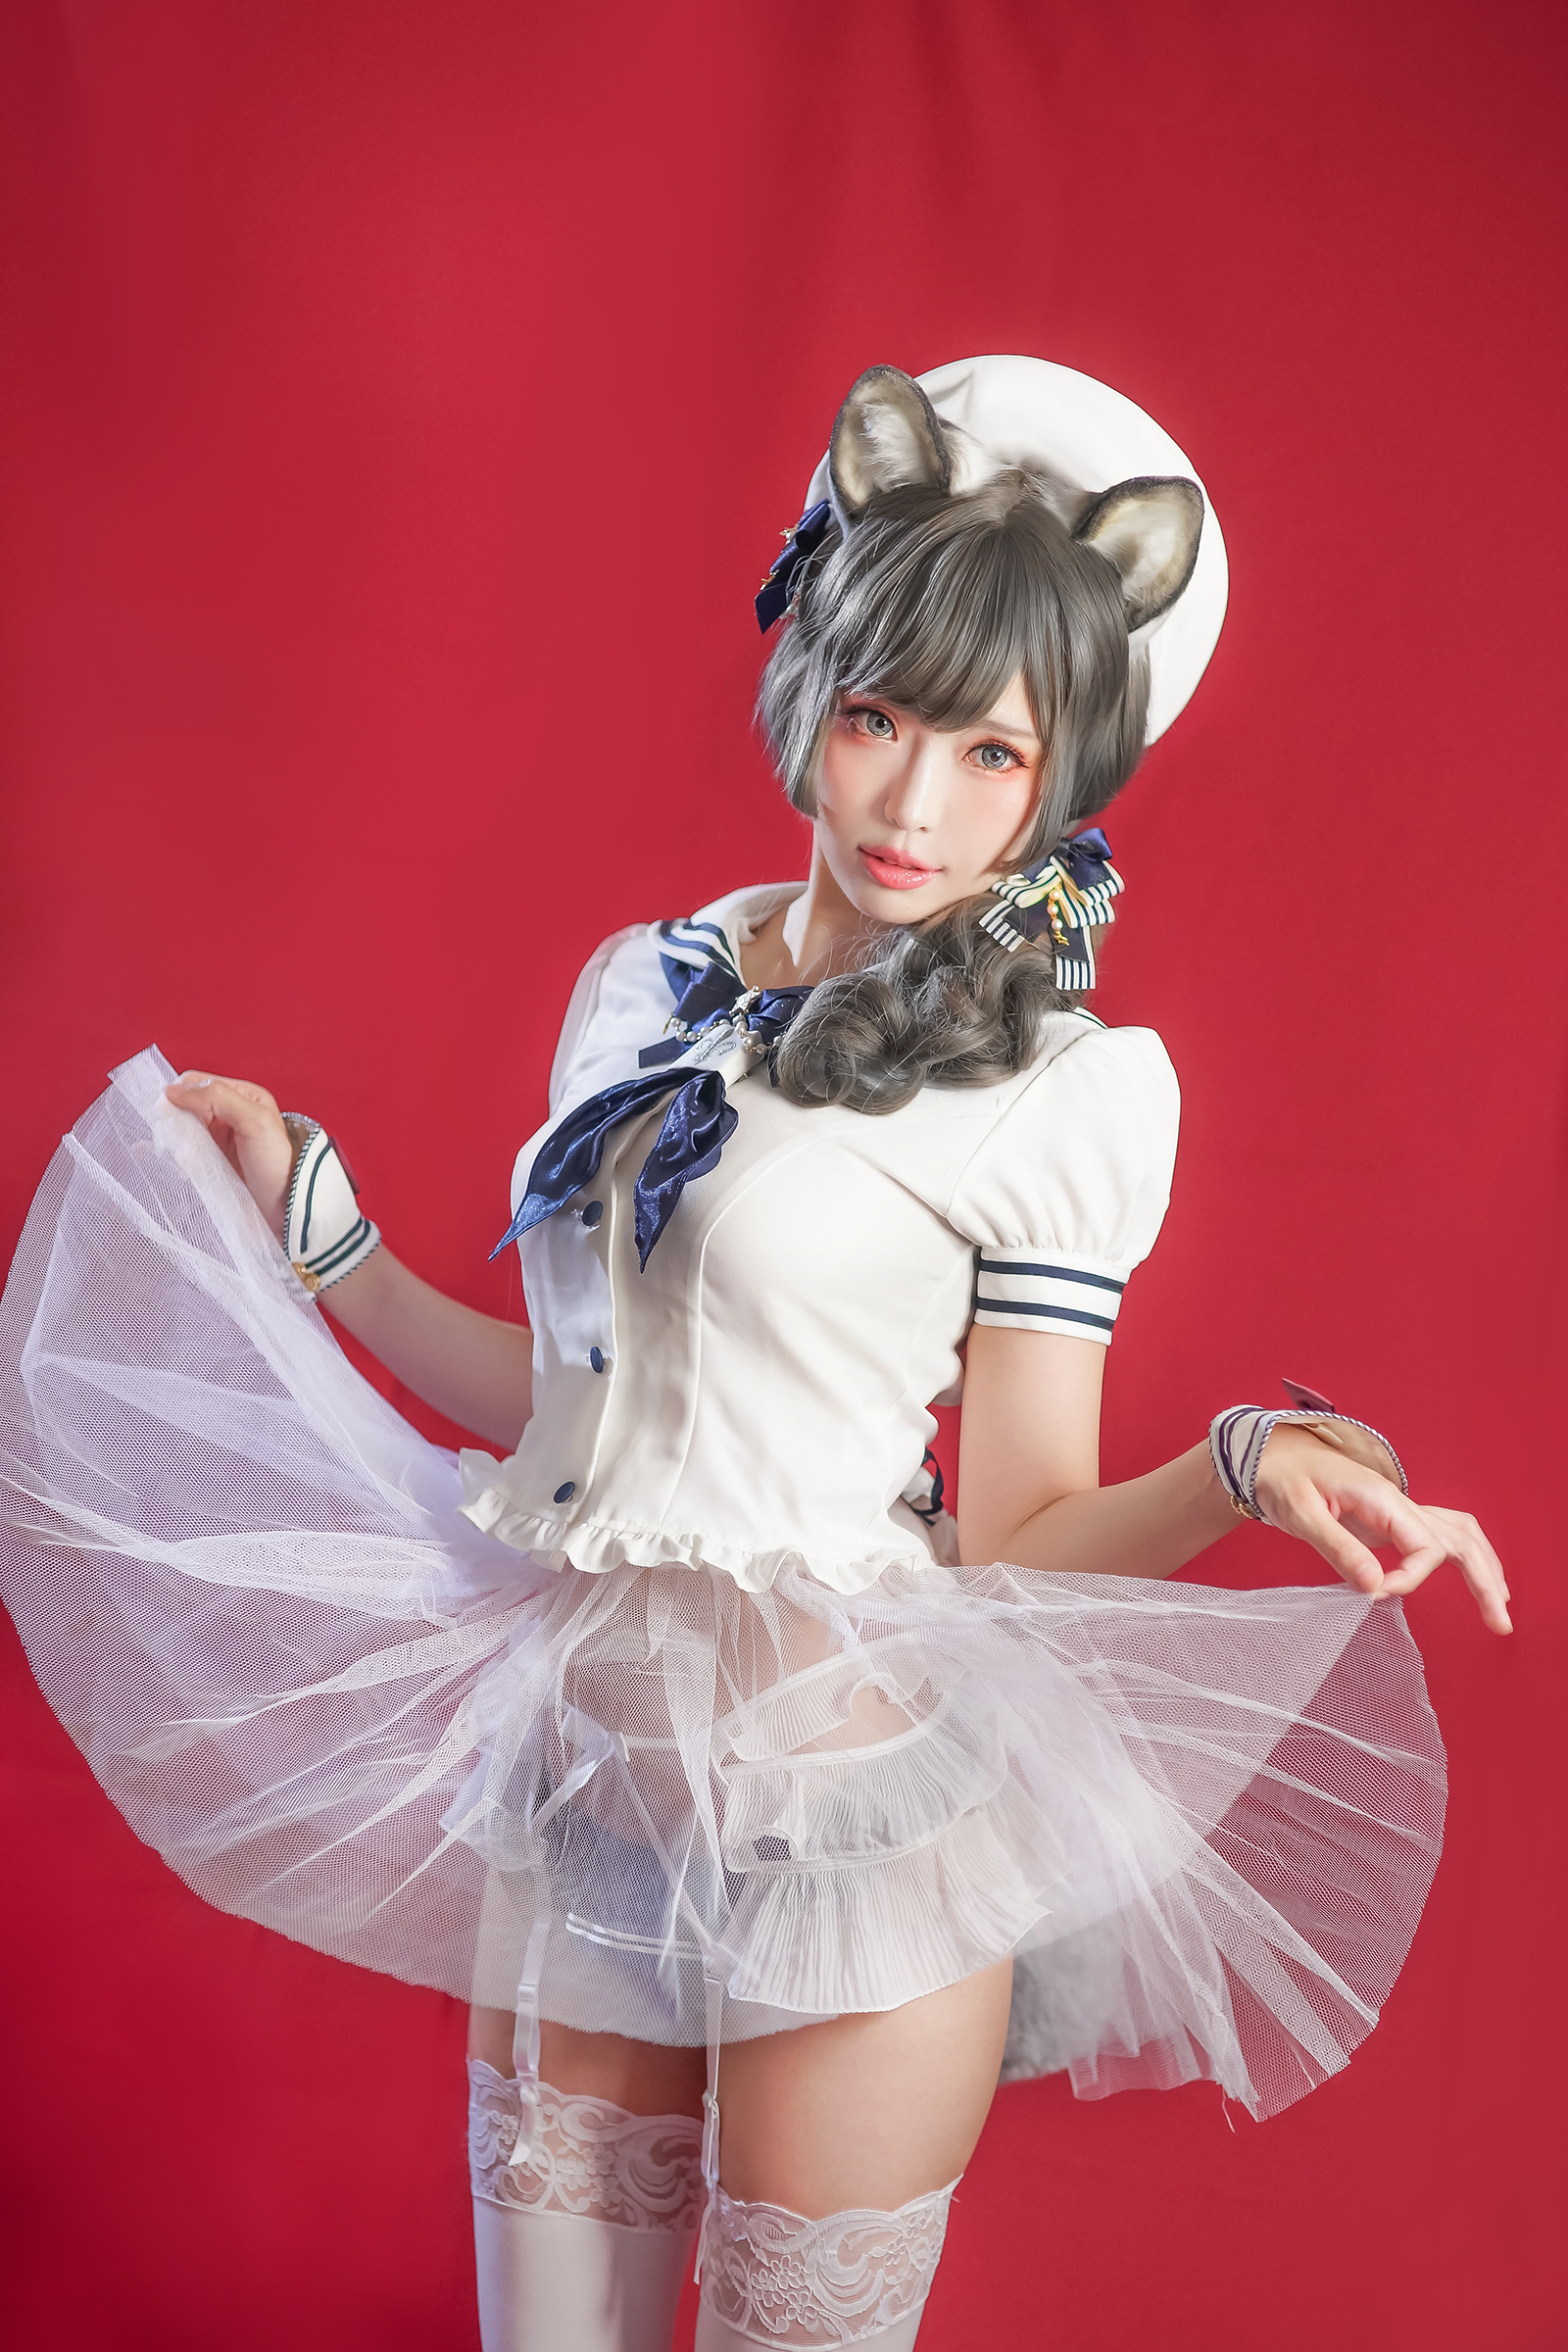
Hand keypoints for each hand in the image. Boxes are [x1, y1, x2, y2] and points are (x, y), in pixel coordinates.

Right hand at [164, 1071, 294, 1241]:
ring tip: (185, 1157)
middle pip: (186, 1106)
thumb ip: (217, 1097)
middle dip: (175, 1120)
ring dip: (176, 1141)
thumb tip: (175, 1090)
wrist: (286, 1206)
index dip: (179, 1094)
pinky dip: (177, 1156)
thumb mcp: (254, 1120)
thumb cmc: (277, 1162)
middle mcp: (230, 1113)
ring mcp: (220, 1138)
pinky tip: (179, 1166)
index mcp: (242, 1095)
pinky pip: (186, 1152)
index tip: (166, 1112)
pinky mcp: (214, 1160)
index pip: (198, 1083)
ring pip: (183, 1130)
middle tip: (175, 1139)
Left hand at [1252, 1425, 1511, 1634]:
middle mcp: (1398, 1503)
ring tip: (1498, 1606)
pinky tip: (1473, 1575)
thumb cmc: (1281, 1479)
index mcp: (1381, 1498)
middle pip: (1459, 1539)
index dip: (1411, 1577)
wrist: (1269, 1457)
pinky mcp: (1389, 1521)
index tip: (1377, 1594)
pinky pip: (1439, 1534)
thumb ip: (1338, 1548)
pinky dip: (1463, 1555)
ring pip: (1458, 1534)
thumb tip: (1375, 1587)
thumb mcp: (1300, 1514)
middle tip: (1499, 1623)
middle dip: (1483, 1579)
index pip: (1425, 1545)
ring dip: (1483, 1567)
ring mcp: (1397, 1511)